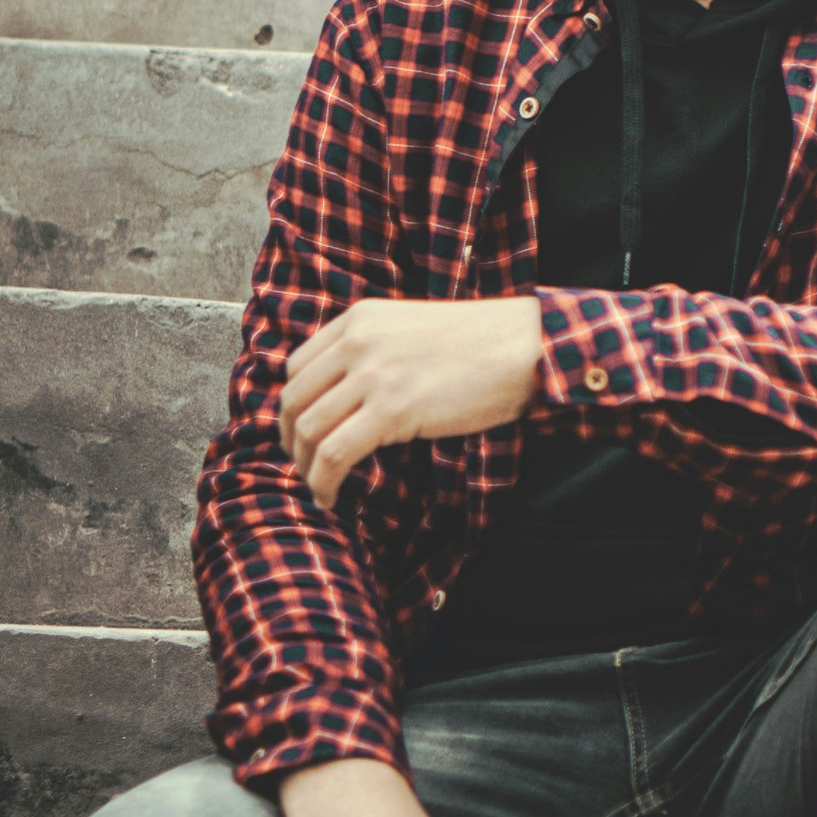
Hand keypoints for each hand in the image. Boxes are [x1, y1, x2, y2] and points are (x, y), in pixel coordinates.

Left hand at [280, 297, 542, 510]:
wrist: (525, 346)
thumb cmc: (483, 344)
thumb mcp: (412, 331)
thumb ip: (376, 352)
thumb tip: (353, 398)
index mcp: (359, 320)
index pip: (298, 367)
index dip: (293, 408)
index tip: (301, 435)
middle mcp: (356, 342)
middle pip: (293, 399)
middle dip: (291, 441)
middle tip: (303, 467)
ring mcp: (372, 375)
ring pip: (308, 429)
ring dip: (305, 467)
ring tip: (318, 488)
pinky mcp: (391, 409)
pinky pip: (334, 453)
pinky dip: (323, 481)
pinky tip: (331, 496)